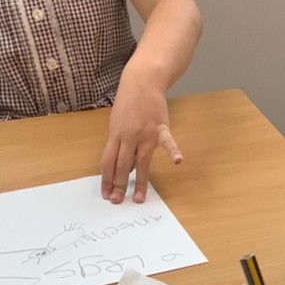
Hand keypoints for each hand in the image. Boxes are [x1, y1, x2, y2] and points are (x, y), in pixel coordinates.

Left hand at [100, 75, 179, 202]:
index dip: (106, 180)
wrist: (142, 82)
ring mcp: (145, 134)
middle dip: (119, 185)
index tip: (107, 195)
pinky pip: (167, 142)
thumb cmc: (129, 104)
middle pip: (122, 165)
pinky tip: (178, 161)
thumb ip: (119, 145)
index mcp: (116, 136)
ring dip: (141, 182)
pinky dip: (174, 151)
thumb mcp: (117, 123)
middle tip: (118, 202)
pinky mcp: (160, 129)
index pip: (108, 162)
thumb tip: (122, 167)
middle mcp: (129, 137)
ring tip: (139, 198)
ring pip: (141, 162)